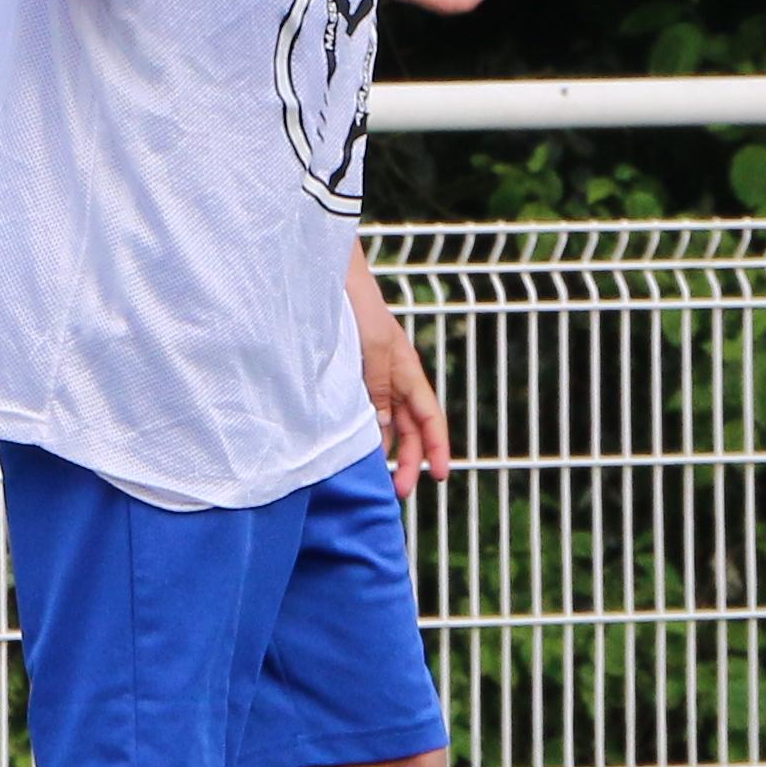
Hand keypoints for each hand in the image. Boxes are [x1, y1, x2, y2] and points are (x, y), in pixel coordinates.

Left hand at [356, 280, 450, 499]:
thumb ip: (379, 388)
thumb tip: (382, 430)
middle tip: (400, 491)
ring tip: (376, 477)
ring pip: (386, 421)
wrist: (325, 274)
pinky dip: (365, 431)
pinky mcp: (348, 374)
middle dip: (410, 459)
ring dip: (386, 448)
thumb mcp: (373, 348)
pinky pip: (363, 409)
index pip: (429, 416)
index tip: (440, 477)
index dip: (438, 447)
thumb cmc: (355, 304)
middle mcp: (391, 375)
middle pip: (410, 426)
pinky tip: (354, 446)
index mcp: (406, 369)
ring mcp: (370, 375)